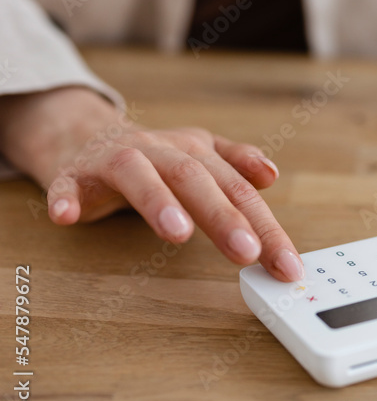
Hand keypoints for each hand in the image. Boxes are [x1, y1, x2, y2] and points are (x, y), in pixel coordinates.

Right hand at [0, 86, 303, 281]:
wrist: (85, 135)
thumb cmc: (152, 157)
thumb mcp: (199, 154)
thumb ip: (235, 165)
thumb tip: (271, 175)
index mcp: (194, 151)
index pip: (237, 189)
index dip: (265, 226)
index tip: (286, 265)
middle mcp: (158, 150)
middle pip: (194, 178)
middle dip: (222, 216)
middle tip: (247, 252)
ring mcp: (113, 161)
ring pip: (137, 174)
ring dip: (157, 201)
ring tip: (177, 233)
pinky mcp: (72, 175)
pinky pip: (66, 186)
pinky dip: (66, 199)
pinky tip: (66, 217)